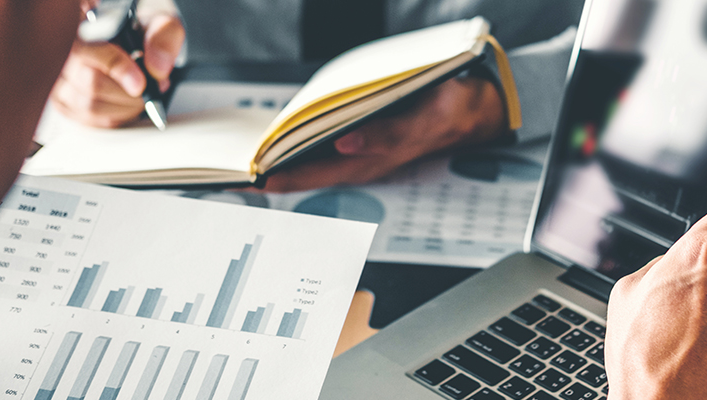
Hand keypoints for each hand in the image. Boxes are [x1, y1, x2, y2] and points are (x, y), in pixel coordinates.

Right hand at [50, 9, 183, 127]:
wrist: (133, 42)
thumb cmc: (140, 32)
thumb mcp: (159, 24)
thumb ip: (163, 39)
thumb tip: (157, 69)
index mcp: (83, 26)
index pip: (88, 50)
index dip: (117, 69)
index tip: (140, 84)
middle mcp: (63, 51)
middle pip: (91, 84)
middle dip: (129, 93)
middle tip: (151, 89)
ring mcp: (60, 79)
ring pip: (90, 105)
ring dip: (125, 107)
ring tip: (140, 96)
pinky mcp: (63, 101)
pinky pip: (89, 119)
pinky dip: (114, 116)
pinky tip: (125, 103)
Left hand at [260, 76, 507, 191]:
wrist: (477, 108)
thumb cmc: (451, 111)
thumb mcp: (426, 118)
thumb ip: (387, 134)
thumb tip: (345, 145)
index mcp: (370, 161)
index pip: (309, 175)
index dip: (275, 177)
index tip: (243, 175)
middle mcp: (359, 160)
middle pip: (301, 171)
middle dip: (266, 169)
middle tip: (229, 167)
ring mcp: (360, 151)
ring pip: (308, 159)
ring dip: (279, 157)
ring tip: (245, 152)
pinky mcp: (363, 137)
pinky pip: (321, 144)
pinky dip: (299, 141)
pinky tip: (281, 135)